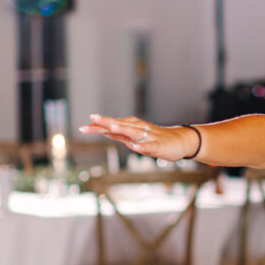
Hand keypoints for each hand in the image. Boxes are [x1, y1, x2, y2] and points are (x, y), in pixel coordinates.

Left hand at [80, 114, 197, 160]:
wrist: (181, 141)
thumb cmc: (158, 140)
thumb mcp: (136, 139)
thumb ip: (122, 135)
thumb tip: (105, 131)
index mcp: (132, 128)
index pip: (112, 127)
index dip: (98, 127)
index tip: (82, 127)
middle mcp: (139, 130)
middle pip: (120, 125)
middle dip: (106, 122)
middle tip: (92, 118)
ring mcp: (149, 137)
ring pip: (134, 132)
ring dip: (122, 129)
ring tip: (110, 127)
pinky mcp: (159, 146)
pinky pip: (149, 146)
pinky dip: (142, 146)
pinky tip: (135, 146)